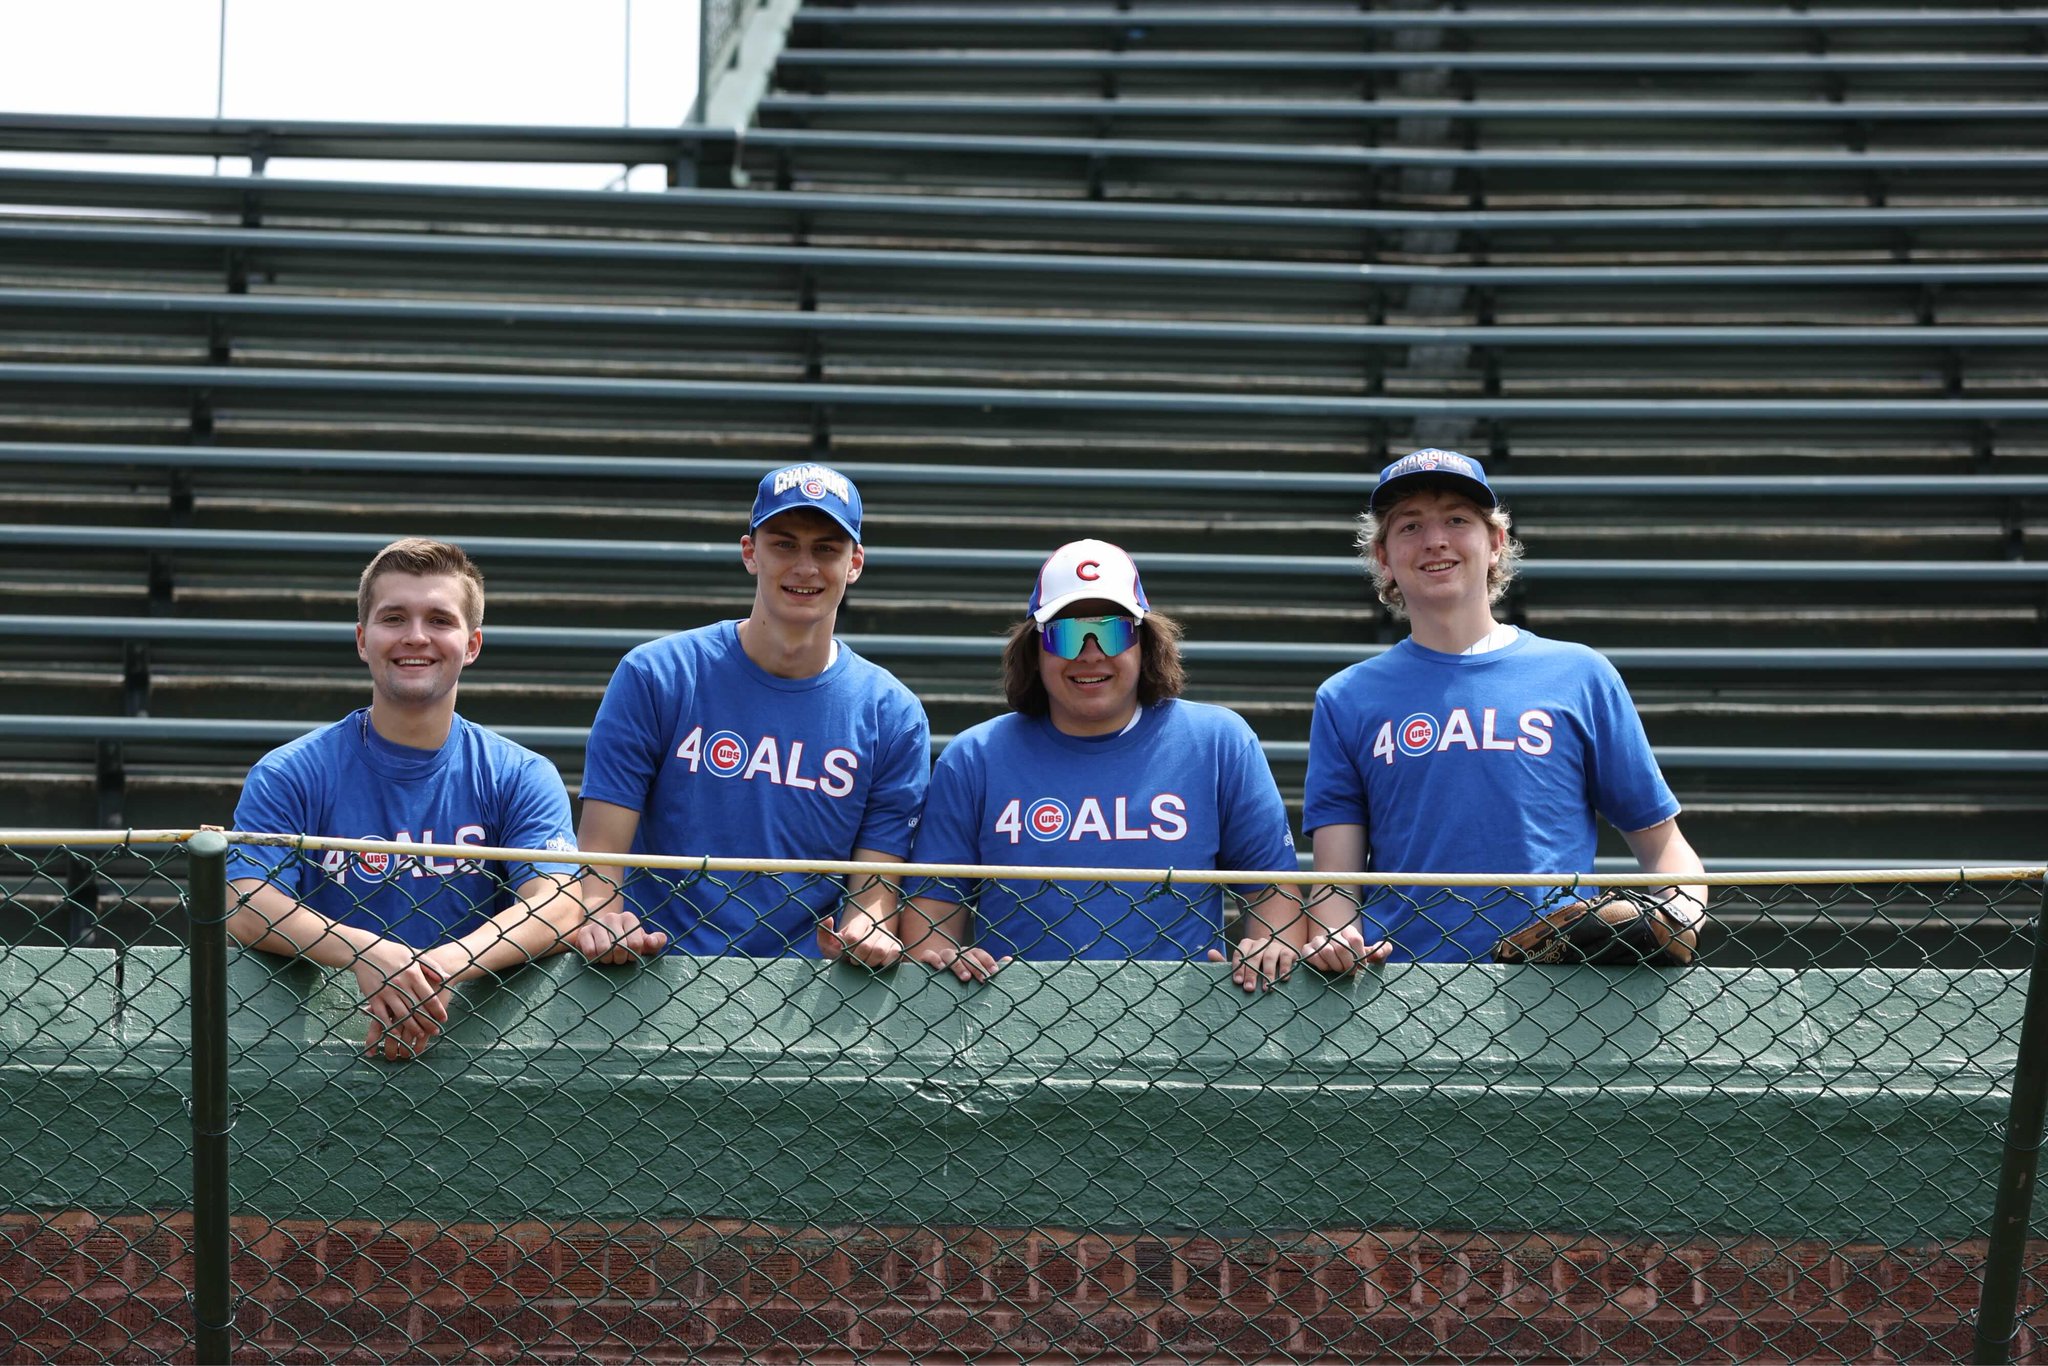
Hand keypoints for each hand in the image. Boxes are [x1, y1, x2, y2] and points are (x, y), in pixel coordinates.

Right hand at [351, 939, 448, 1061]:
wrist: (365, 951)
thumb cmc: (393, 952)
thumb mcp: (415, 954)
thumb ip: (432, 966)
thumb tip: (447, 977)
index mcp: (413, 974)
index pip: (429, 997)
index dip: (438, 1010)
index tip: (443, 1019)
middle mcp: (401, 985)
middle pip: (417, 1009)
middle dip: (428, 1023)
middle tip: (435, 1032)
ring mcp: (386, 992)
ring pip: (402, 1015)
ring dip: (412, 1028)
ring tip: (420, 1035)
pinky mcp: (373, 998)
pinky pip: (383, 1016)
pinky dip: (390, 1026)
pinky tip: (397, 1034)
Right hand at [570, 907, 668, 963]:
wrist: (602, 932)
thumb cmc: (626, 940)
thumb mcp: (642, 941)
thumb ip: (654, 942)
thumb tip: (656, 941)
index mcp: (629, 918)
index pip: (635, 943)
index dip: (634, 955)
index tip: (631, 955)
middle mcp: (613, 917)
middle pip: (620, 947)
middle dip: (621, 959)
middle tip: (619, 958)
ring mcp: (597, 924)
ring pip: (604, 950)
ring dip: (607, 960)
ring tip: (609, 957)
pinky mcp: (583, 932)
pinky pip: (590, 952)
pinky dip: (594, 959)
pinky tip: (597, 956)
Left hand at [819, 911, 902, 968]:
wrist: (864, 948)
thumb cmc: (845, 947)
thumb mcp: (831, 941)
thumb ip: (824, 932)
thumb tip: (827, 919)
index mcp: (860, 922)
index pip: (852, 937)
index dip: (846, 949)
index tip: (845, 952)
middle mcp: (876, 927)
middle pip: (865, 946)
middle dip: (856, 958)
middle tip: (853, 960)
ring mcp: (888, 937)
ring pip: (880, 951)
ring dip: (869, 962)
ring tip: (864, 962)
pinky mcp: (897, 947)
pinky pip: (893, 956)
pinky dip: (884, 963)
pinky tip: (877, 964)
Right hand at [911, 939, 1010, 983]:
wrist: (929, 972)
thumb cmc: (956, 975)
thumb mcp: (973, 972)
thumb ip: (988, 967)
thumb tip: (1009, 960)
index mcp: (968, 954)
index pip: (979, 953)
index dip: (988, 961)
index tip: (994, 972)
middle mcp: (955, 952)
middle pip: (966, 954)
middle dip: (976, 966)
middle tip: (982, 979)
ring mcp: (940, 954)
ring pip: (949, 954)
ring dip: (958, 965)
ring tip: (965, 978)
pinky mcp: (926, 958)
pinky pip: (929, 955)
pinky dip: (935, 959)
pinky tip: (941, 968)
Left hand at [1207, 935, 1297, 992]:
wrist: (1279, 960)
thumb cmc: (1255, 967)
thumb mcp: (1241, 967)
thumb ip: (1223, 963)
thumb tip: (1210, 953)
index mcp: (1246, 944)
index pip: (1240, 953)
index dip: (1238, 968)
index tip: (1237, 982)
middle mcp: (1260, 942)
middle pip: (1254, 956)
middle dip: (1251, 973)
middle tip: (1249, 989)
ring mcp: (1275, 946)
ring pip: (1269, 956)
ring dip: (1267, 973)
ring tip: (1266, 988)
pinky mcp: (1289, 951)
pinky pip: (1286, 957)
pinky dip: (1284, 968)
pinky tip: (1282, 979)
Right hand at [1299, 924, 1392, 974]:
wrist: (1332, 959)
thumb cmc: (1353, 958)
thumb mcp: (1368, 955)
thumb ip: (1381, 952)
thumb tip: (1379, 953)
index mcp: (1347, 931)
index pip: (1355, 939)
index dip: (1360, 956)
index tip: (1362, 967)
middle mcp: (1331, 932)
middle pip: (1342, 947)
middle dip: (1348, 964)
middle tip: (1350, 972)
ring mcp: (1318, 940)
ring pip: (1327, 952)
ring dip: (1336, 966)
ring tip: (1339, 970)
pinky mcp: (1307, 949)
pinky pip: (1314, 957)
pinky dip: (1323, 967)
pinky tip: (1327, 969)